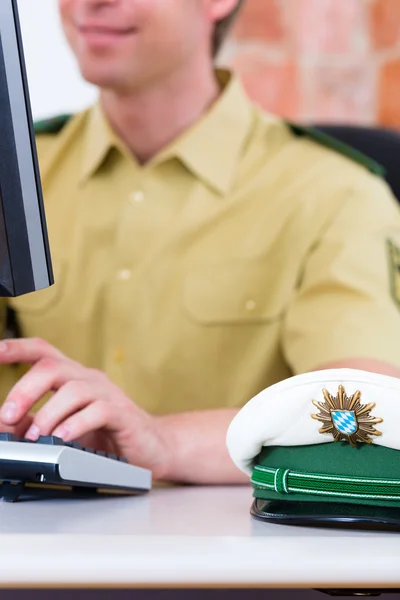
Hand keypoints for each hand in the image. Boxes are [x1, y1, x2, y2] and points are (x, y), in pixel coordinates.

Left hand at [0, 338, 168, 477]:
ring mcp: (108, 394)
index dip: (16, 348)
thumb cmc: (108, 435)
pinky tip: (63, 438)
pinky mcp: (123, 414)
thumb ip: (36, 423)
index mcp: (72, 377)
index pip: (42, 351)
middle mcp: (89, 379)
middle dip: (24, 390)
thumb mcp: (64, 428)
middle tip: (7, 417)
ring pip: (73, 389)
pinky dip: (76, 424)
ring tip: (37, 438)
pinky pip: (98, 411)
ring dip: (48, 414)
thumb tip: (5, 426)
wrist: (153, 448)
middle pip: (52, 366)